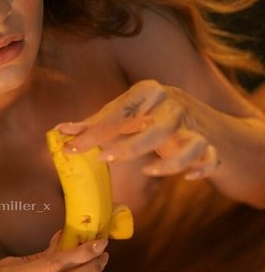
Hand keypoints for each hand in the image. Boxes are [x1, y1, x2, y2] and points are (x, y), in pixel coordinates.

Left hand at [56, 79, 219, 179]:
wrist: (207, 122)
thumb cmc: (154, 118)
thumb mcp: (127, 116)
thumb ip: (96, 124)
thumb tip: (60, 131)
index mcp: (150, 92)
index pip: (121, 111)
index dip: (94, 130)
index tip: (70, 148)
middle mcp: (174, 106)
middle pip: (156, 127)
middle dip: (129, 146)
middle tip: (103, 159)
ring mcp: (195, 126)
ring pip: (189, 143)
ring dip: (170, 162)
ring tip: (148, 170)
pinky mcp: (211, 146)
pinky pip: (210, 158)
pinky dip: (202, 168)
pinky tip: (189, 178)